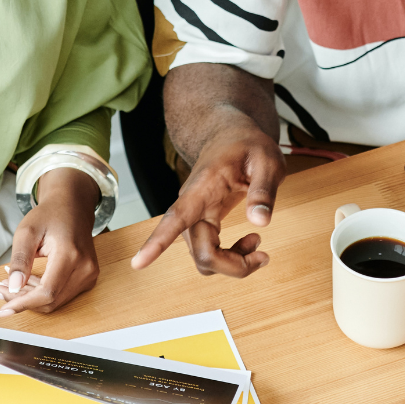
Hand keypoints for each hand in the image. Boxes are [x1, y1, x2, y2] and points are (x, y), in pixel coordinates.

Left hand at [0, 167, 99, 315]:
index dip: (23, 304)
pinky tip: (27, 282)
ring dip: (30, 298)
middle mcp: (85, 268)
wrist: (72, 205)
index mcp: (71, 254)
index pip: (47, 292)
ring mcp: (89, 274)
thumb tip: (14, 287)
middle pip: (50, 300)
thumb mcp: (27, 232)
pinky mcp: (88, 278)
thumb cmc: (50, 215)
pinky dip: (42, 294)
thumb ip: (21, 260)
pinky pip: (62, 295)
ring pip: (55, 301)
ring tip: (9, 284)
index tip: (2, 309)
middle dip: (22, 301)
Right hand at [131, 123, 282, 276]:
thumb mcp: (266, 160)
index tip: (138, 263)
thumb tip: (261, 222)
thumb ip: (264, 189)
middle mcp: (192, 206)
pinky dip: (231, 259)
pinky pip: (210, 254)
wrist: (231, 137)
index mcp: (203, 186)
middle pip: (201, 252)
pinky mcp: (202, 225)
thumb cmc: (247, 146)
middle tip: (263, 257)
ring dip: (233, 264)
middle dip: (233, 266)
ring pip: (205, 258)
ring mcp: (195, 218)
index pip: (176, 216)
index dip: (157, 242)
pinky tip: (250, 243)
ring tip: (257, 245)